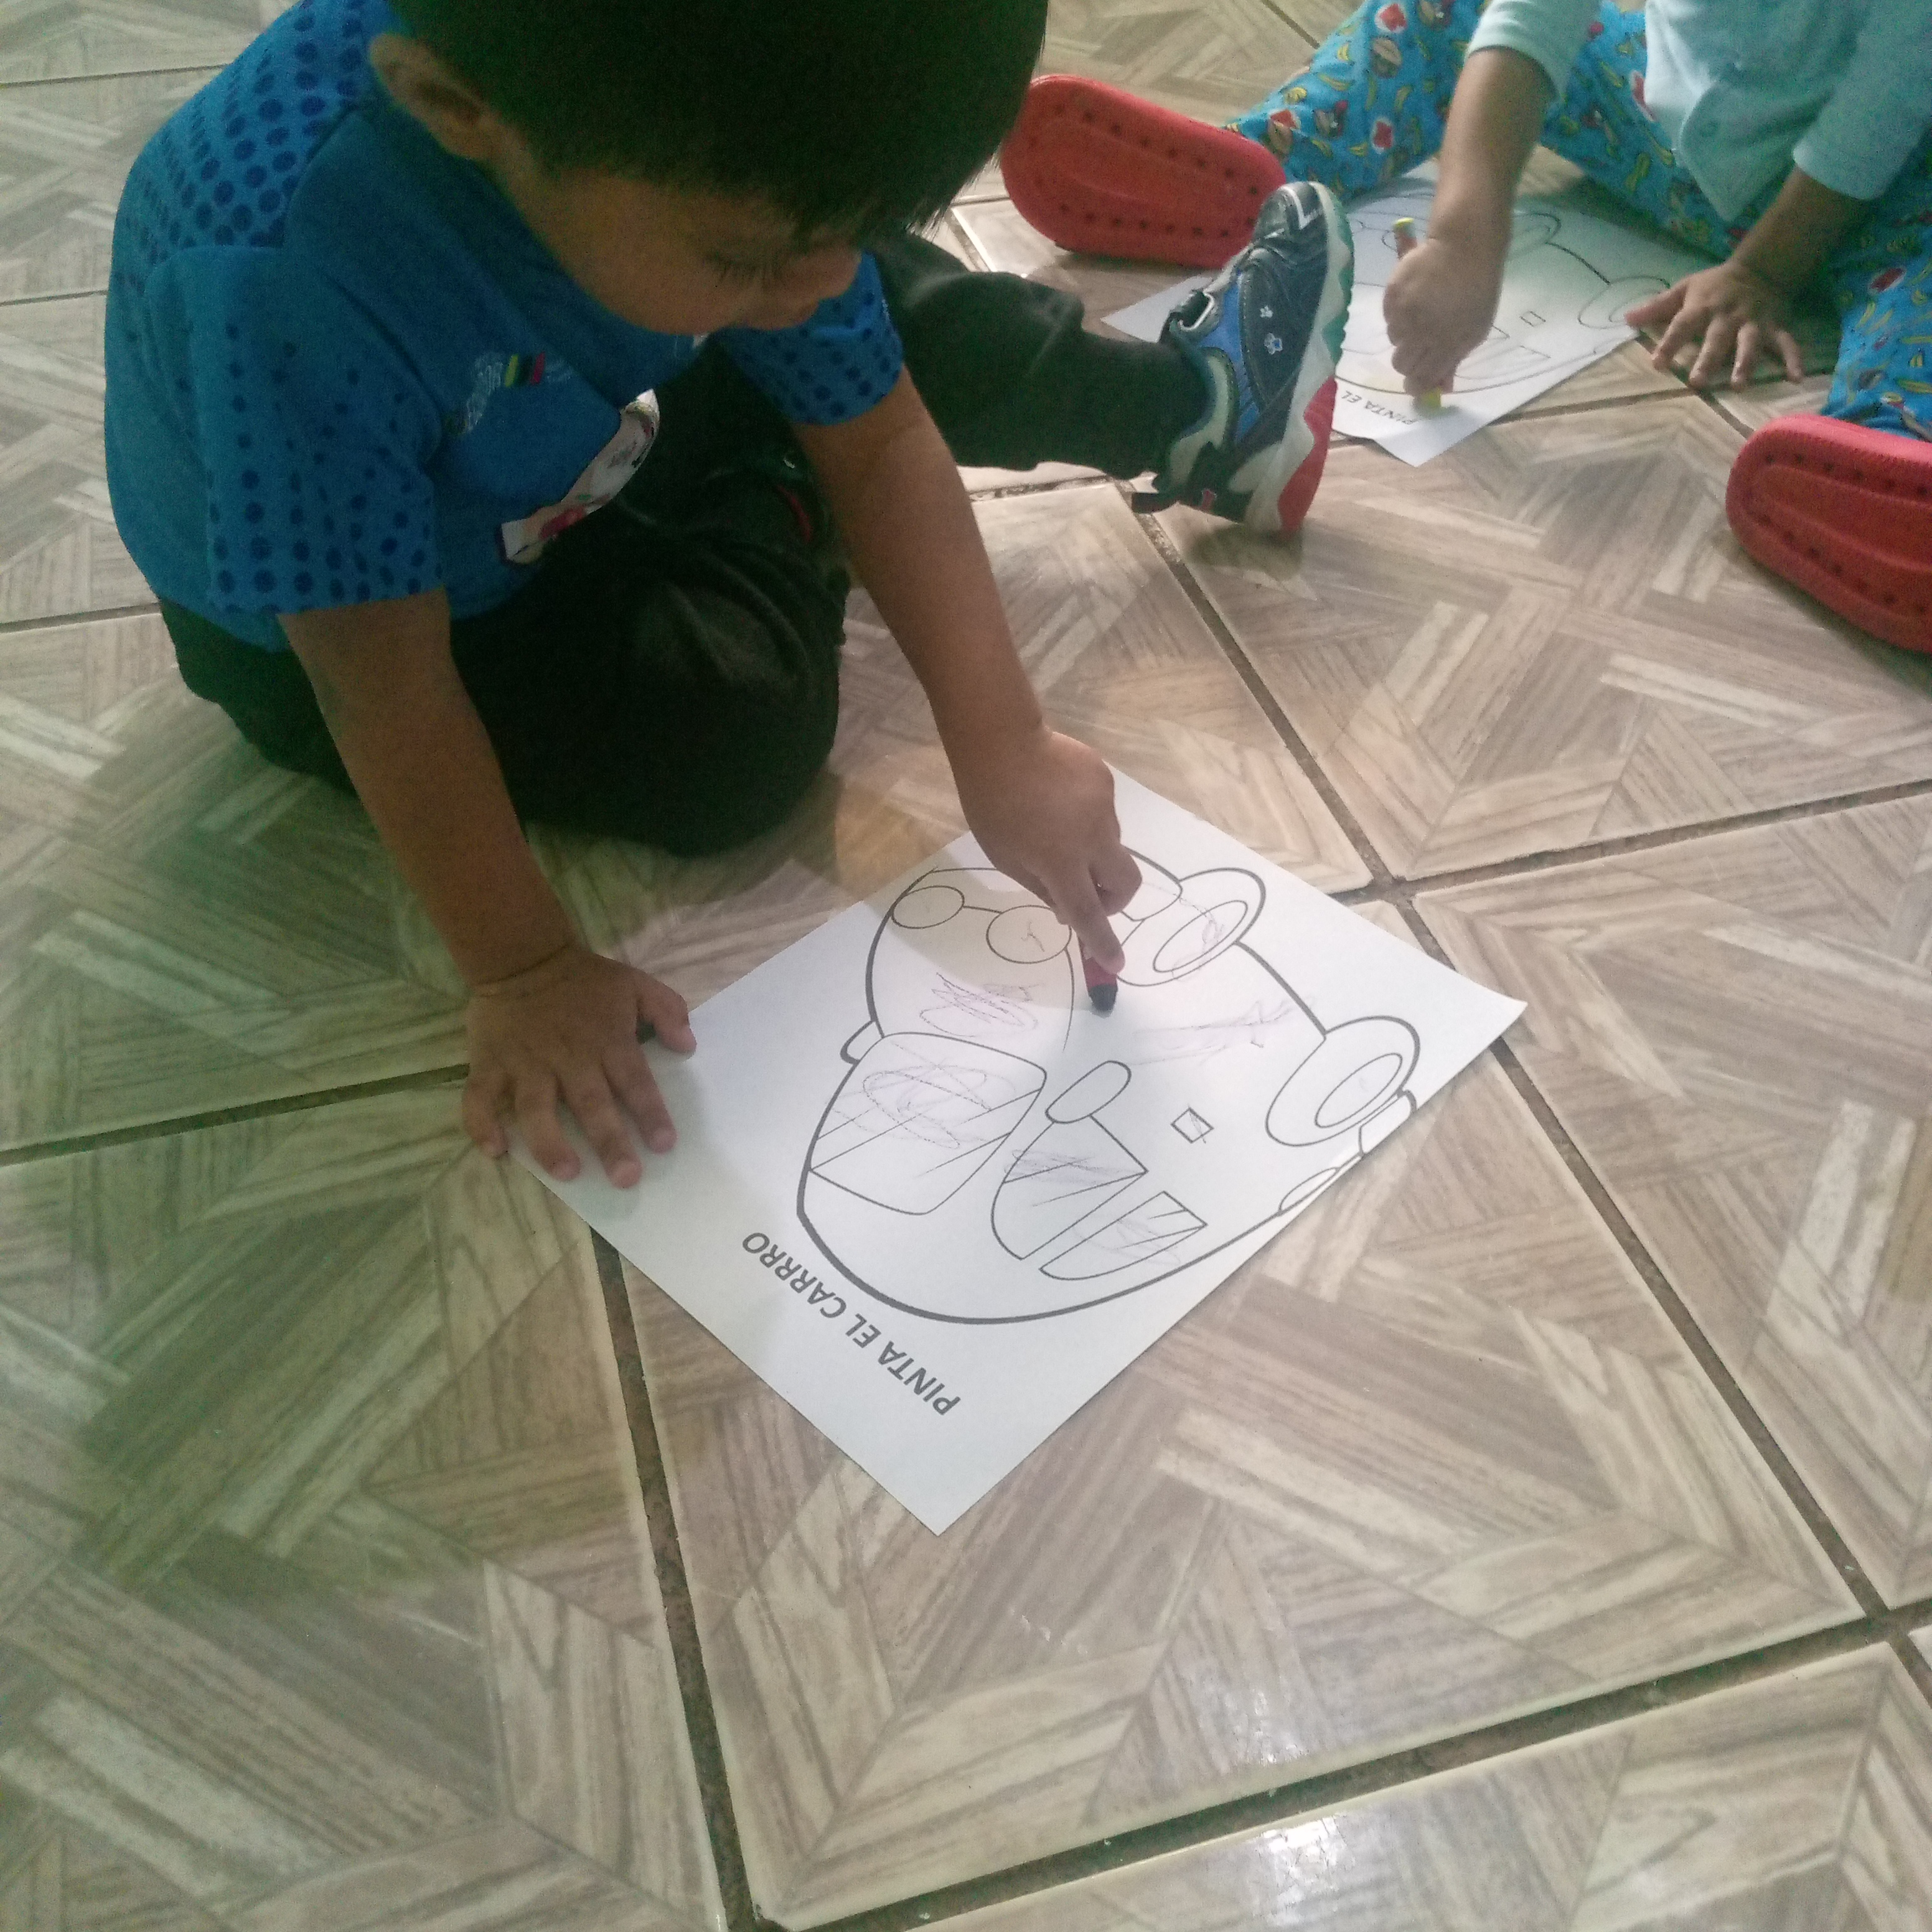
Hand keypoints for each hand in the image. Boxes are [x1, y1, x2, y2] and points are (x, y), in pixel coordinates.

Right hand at [463, 943, 695, 1187]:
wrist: (522, 955)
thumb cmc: (584, 978)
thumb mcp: (635, 983)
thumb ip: (667, 1010)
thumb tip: (688, 1046)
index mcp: (607, 1040)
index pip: (634, 1081)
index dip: (650, 1113)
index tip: (664, 1145)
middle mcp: (568, 1057)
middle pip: (590, 1104)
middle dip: (609, 1141)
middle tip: (625, 1178)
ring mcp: (526, 1062)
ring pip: (535, 1108)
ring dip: (550, 1142)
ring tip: (567, 1172)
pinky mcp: (489, 1063)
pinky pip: (481, 1098)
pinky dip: (482, 1124)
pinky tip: (496, 1151)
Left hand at [954, 728, 1140, 972]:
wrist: (1001, 741)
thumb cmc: (991, 804)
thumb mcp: (1004, 857)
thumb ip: (1041, 885)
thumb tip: (1068, 906)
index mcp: (1062, 862)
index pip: (1089, 914)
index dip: (1103, 942)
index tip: (1115, 965)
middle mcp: (1092, 838)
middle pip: (1126, 882)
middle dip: (1115, 899)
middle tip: (1090, 894)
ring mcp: (1103, 807)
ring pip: (1110, 845)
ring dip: (1091, 852)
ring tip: (1054, 828)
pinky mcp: (1105, 782)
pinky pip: (1103, 813)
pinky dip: (1086, 819)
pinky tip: (1058, 800)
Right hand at [1383, 228, 1503, 396]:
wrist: (1464, 247)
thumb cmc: (1477, 291)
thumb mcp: (1475, 330)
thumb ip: (1454, 359)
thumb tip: (1441, 387)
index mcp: (1446, 343)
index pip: (1420, 379)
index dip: (1417, 385)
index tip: (1418, 382)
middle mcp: (1421, 331)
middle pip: (1400, 364)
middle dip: (1409, 361)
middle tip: (1419, 347)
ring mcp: (1404, 312)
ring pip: (1393, 339)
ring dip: (1404, 334)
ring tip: (1420, 314)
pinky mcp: (1392, 295)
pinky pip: (1388, 316)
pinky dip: (1398, 314)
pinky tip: (1414, 299)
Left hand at [1627, 262, 1804, 388]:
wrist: (1760, 267)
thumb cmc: (1715, 285)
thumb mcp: (1685, 289)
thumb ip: (1657, 307)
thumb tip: (1626, 319)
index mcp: (1703, 307)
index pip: (1682, 325)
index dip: (1669, 343)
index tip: (1657, 363)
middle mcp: (1728, 316)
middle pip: (1717, 339)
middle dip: (1708, 360)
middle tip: (1697, 383)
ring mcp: (1754, 323)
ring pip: (1750, 344)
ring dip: (1745, 364)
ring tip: (1739, 386)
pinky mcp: (1775, 327)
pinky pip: (1787, 344)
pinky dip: (1794, 360)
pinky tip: (1796, 378)